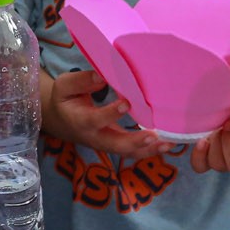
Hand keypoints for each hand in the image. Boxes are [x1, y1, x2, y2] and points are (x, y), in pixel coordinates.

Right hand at [43, 69, 175, 162]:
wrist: (61, 122)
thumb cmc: (65, 99)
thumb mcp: (65, 86)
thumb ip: (81, 81)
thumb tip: (102, 76)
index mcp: (80, 120)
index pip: (95, 120)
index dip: (110, 114)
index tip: (126, 103)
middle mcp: (94, 137)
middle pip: (114, 145)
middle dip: (135, 142)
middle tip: (153, 135)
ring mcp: (107, 145)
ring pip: (127, 153)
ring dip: (148, 150)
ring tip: (168, 144)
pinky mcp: (117, 146)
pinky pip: (134, 153)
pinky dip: (151, 151)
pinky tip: (168, 144)